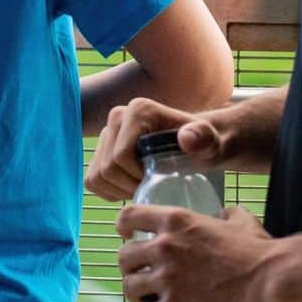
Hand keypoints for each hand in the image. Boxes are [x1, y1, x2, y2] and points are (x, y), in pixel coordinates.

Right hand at [85, 97, 230, 201]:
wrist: (198, 146)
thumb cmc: (204, 145)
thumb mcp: (209, 143)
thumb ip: (203, 138)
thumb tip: (186, 139)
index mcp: (138, 110)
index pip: (120, 157)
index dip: (136, 178)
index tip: (158, 181)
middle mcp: (118, 116)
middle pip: (106, 168)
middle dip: (127, 186)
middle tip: (150, 188)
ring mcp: (107, 131)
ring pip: (96, 176)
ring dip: (117, 191)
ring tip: (142, 189)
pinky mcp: (101, 148)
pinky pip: (92, 179)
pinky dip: (108, 191)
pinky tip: (129, 189)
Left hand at [116, 204, 274, 301]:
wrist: (267, 280)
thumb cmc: (256, 249)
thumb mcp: (239, 220)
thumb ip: (225, 213)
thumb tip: (223, 214)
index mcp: (176, 220)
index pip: (128, 216)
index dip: (123, 227)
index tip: (127, 236)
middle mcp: (164, 246)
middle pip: (123, 256)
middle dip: (129, 266)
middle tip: (140, 273)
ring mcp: (167, 278)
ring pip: (128, 287)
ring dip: (134, 294)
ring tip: (144, 299)